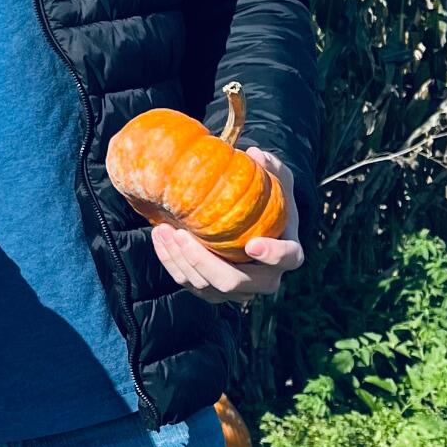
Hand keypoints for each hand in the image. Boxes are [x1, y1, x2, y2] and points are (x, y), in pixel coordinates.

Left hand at [149, 150, 304, 306]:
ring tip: (163, 230)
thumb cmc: (267, 198)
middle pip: (233, 283)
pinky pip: (190, 284)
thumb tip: (255, 154)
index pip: (287, 259)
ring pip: (206, 287)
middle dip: (204, 261)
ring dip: (180, 260)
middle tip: (182, 234)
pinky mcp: (214, 291)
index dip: (272, 255)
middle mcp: (264, 279)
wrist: (249, 222)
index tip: (252, 244)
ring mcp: (238, 290)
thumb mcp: (275, 178)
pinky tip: (160, 237)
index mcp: (287, 252)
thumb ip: (270, 166)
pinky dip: (171, 263)